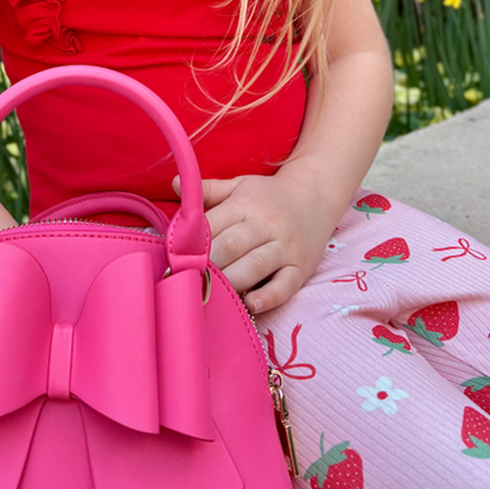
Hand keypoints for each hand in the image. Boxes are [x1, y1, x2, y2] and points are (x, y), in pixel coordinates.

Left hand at [172, 173, 335, 314]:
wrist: (316, 195)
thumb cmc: (269, 195)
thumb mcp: (239, 185)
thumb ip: (208, 189)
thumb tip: (174, 184)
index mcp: (245, 204)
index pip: (213, 224)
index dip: (191, 243)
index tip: (174, 258)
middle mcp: (266, 225)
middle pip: (230, 247)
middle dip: (207, 265)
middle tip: (187, 280)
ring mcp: (285, 248)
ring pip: (254, 267)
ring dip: (229, 283)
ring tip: (210, 294)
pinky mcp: (300, 268)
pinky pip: (284, 286)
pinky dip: (268, 298)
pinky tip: (251, 304)